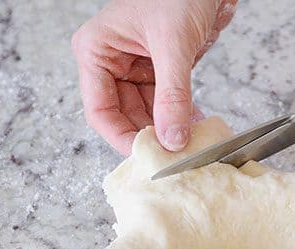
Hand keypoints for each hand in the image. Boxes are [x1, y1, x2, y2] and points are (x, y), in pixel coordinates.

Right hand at [72, 0, 237, 154]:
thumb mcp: (173, 44)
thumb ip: (173, 95)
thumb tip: (173, 139)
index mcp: (97, 51)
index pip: (101, 112)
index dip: (123, 138)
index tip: (149, 157)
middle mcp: (112, 62)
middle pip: (124, 119)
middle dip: (151, 138)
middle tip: (175, 158)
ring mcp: (135, 69)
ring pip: (147, 116)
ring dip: (169, 133)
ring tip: (190, 146)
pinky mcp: (159, 71)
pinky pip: (166, 106)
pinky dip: (181, 120)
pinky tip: (197, 130)